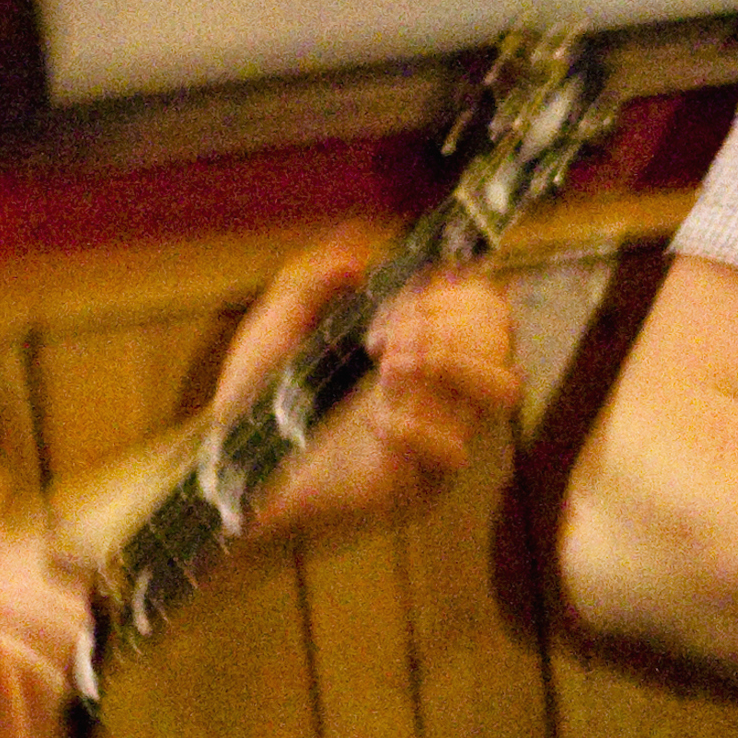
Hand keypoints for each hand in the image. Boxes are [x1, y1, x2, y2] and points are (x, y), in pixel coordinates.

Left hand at [213, 230, 526, 549]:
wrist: (231, 470)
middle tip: (381, 340)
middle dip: (447, 323)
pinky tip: (372, 423)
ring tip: (387, 369)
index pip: (489, 307)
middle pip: (506, 337)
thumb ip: (314, 279)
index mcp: (419, 348)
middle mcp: (440, 390)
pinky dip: (415, 427)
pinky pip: (455, 453)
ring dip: (450, 362)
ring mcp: (438, 437)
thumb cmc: (258, 401)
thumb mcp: (277, 324)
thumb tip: (359, 253)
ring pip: (506, 388)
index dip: (458, 293)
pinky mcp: (421, 484)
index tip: (399, 301)